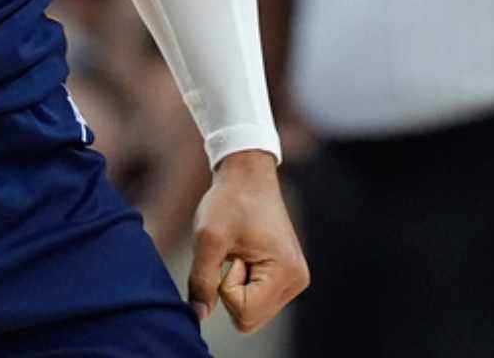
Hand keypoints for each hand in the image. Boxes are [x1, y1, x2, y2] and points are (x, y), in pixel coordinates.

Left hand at [186, 150, 308, 332]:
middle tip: (234, 254)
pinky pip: (256, 300)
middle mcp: (296, 281)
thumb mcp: (208, 239)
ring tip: (239, 252)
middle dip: (231, 291)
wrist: (247, 175)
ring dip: (236, 288)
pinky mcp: (285, 277)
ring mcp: (293, 280)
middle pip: (249, 319)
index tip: (231, 254)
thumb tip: (197, 317)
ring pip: (251, 312)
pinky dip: (243, 284)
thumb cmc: (229, 200)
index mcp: (286, 272)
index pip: (244, 313)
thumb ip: (201, 281)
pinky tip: (244, 255)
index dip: (225, 287)